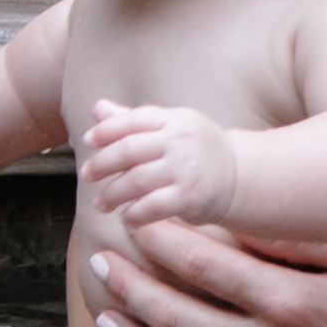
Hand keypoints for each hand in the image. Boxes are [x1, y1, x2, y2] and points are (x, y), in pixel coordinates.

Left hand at [76, 99, 241, 233]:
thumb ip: (135, 121)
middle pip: (130, 149)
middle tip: (86, 175)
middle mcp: (181, 140)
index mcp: (175, 119)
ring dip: (112, 194)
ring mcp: (187, 168)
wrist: (240, 178)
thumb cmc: (196, 152)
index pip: (134, 119)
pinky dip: (134, 214)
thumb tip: (97, 108)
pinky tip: (126, 219)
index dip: (107, 130)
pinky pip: (152, 206)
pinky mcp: (192, 197)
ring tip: (101, 204)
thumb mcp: (171, 128)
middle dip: (102, 163)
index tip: (88, 141)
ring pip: (136, 179)